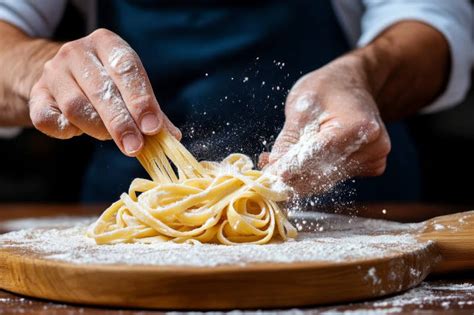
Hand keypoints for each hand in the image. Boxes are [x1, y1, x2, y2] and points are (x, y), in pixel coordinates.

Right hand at [29, 28, 179, 155]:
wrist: (62, 77)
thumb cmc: (107, 83)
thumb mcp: (131, 88)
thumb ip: (152, 112)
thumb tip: (173, 138)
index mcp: (106, 43)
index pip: (126, 68)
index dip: (141, 100)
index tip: (152, 128)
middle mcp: (76, 52)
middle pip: (101, 91)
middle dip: (121, 123)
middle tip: (135, 147)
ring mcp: (52, 72)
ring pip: (75, 107)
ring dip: (98, 129)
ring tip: (111, 137)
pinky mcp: (37, 95)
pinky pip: (49, 120)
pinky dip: (68, 132)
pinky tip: (79, 132)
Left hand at [261, 56, 390, 195]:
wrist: (353, 85)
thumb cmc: (327, 89)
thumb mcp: (302, 106)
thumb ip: (289, 139)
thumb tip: (274, 168)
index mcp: (360, 127)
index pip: (321, 154)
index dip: (294, 166)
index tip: (273, 175)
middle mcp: (373, 147)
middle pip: (324, 173)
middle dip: (291, 177)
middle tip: (266, 173)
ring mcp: (374, 159)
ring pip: (326, 180)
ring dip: (298, 179)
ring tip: (275, 166)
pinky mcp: (369, 167)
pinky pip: (333, 178)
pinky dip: (312, 176)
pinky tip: (296, 165)